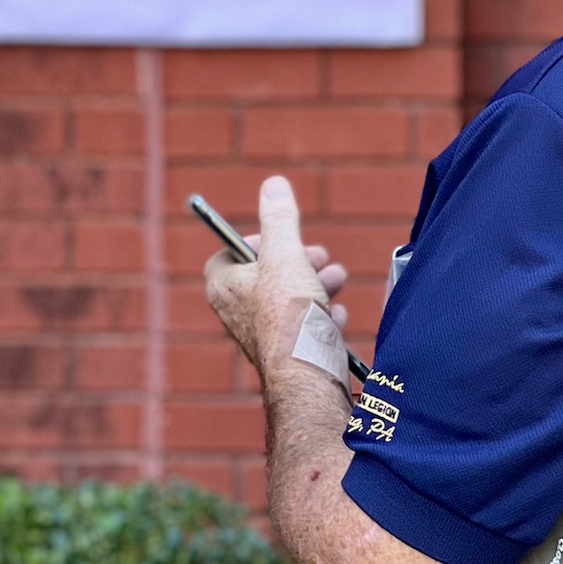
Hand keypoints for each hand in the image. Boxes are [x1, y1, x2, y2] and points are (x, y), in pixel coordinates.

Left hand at [203, 176, 347, 376]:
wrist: (307, 378)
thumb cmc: (290, 317)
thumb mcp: (286, 255)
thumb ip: (279, 220)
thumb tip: (273, 185)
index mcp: (224, 286)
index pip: (229, 254)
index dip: (255, 242)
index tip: (281, 240)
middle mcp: (234, 313)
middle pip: (264, 275)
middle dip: (297, 261)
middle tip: (321, 257)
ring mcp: (259, 336)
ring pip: (286, 301)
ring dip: (314, 285)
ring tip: (338, 279)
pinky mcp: (283, 356)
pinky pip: (300, 329)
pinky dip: (319, 318)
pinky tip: (335, 317)